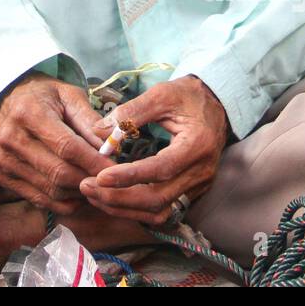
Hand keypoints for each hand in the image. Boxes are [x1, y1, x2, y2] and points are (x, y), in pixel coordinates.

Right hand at [0, 73, 113, 213]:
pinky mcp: (0, 175)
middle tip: (109, 181)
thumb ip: (90, 120)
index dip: (94, 162)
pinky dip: (63, 203)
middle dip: (89, 179)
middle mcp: (10, 137)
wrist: (7, 100)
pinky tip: (77, 193)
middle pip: (59, 172)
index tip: (116, 170)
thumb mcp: (69, 96)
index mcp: (29, 112)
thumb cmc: (44, 97)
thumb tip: (112, 148)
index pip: (67, 146)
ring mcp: (2, 159)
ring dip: (78, 193)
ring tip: (95, 185)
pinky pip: (39, 199)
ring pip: (51, 190)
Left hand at [79, 76, 228, 225]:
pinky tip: (114, 200)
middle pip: (158, 199)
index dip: (129, 176)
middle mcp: (201, 172)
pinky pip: (164, 210)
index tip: (100, 177)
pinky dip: (137, 209)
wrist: (216, 104)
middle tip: (88, 188)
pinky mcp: (191, 192)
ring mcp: (198, 185)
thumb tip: (98, 130)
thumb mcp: (161, 94)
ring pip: (160, 211)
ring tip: (95, 196)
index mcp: (197, 145)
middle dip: (120, 198)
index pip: (160, 169)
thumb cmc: (187, 96)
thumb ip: (131, 112)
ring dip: (125, 208)